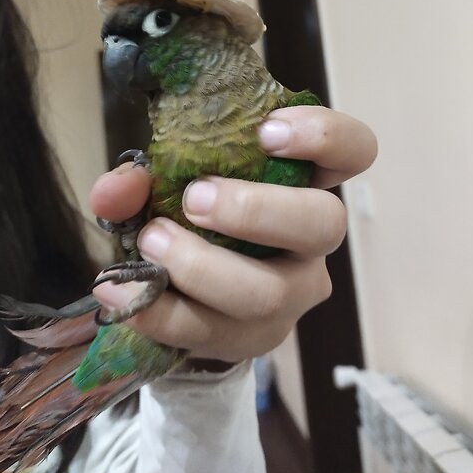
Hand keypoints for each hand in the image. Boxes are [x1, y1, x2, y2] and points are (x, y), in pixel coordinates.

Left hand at [88, 106, 377, 362]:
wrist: (187, 301)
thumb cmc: (193, 222)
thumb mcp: (168, 187)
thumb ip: (140, 181)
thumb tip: (118, 190)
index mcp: (305, 182)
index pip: (354, 150)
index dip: (325, 136)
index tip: (266, 133)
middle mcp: (311, 242)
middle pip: (323, 223)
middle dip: (255, 210)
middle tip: (195, 198)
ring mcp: (289, 295)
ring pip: (267, 292)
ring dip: (200, 266)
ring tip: (149, 242)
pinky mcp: (252, 340)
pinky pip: (211, 332)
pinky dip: (158, 310)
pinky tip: (121, 291)